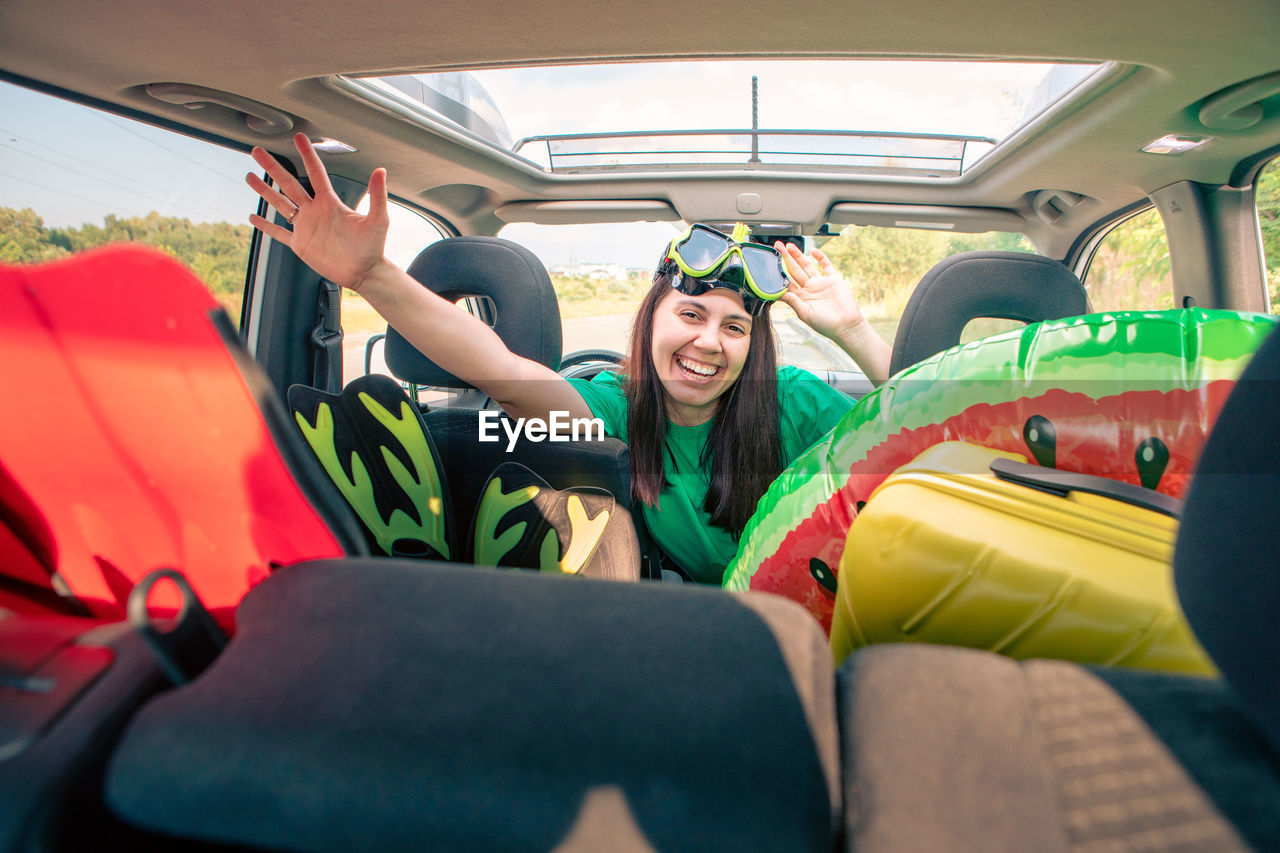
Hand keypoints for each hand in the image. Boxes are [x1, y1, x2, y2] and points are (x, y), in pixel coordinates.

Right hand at [246, 133, 389, 290]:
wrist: (364, 272)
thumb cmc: (373, 246)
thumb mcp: (378, 219)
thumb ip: (377, 195)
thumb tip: (381, 170)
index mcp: (330, 202)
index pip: (315, 173)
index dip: (307, 154)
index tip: (299, 137)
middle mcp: (314, 211)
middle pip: (288, 183)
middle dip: (272, 167)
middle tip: (257, 151)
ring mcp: (305, 227)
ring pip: (280, 204)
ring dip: (264, 191)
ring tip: (249, 176)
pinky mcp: (300, 244)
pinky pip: (279, 232)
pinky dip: (266, 226)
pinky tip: (253, 217)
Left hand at [775, 242, 866, 339]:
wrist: (846, 326)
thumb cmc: (825, 325)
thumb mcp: (805, 313)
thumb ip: (793, 302)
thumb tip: (780, 293)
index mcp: (801, 297)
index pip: (787, 282)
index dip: (779, 273)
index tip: (770, 264)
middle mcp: (809, 288)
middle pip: (795, 270)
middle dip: (786, 259)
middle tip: (777, 247)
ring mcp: (821, 283)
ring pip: (807, 266)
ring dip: (798, 256)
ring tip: (789, 246)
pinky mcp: (833, 279)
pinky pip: (826, 265)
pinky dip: (820, 257)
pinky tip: (813, 251)